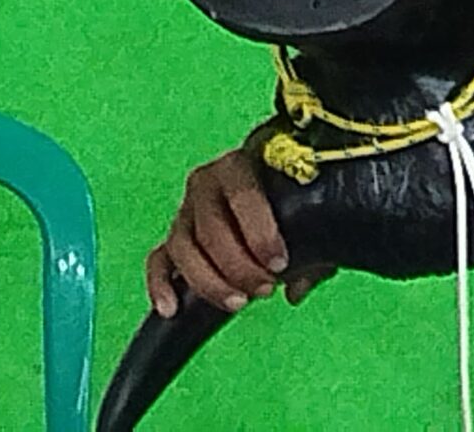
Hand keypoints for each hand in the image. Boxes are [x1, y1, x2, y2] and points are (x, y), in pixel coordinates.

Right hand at [144, 142, 332, 317]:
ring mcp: (187, 212)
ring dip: (208, 280)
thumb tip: (297, 287)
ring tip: (237, 302)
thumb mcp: (310, 216)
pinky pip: (159, 260)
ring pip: (182, 245)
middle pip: (209, 225)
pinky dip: (160, 283)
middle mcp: (206, 183)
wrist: (271, 191)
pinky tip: (170, 307)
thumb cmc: (290, 200)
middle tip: (265, 288)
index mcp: (240, 166)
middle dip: (237, 264)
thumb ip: (314, 248)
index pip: (241, 190)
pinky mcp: (175, 240)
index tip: (278, 263)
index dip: (258, 229)